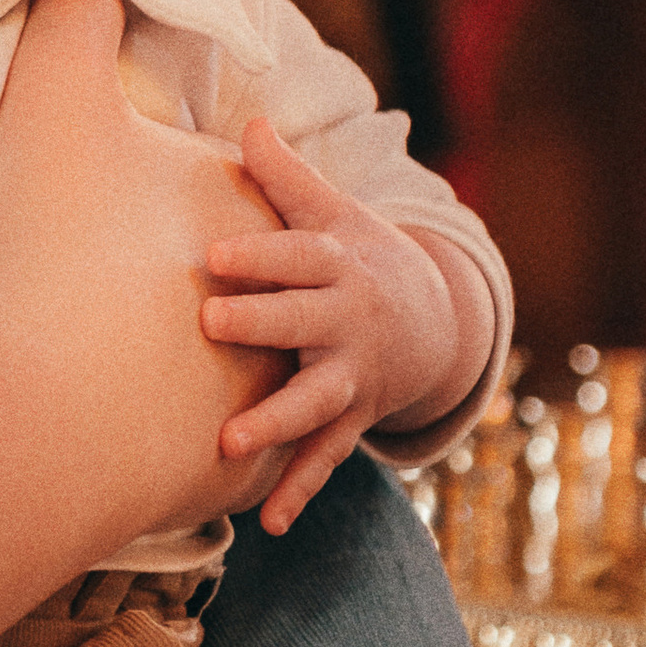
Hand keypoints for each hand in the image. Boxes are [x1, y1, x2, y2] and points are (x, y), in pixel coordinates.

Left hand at [198, 119, 487, 533]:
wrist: (434, 319)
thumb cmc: (358, 255)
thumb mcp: (334, 211)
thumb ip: (286, 176)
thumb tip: (252, 122)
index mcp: (339, 266)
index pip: (297, 257)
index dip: (259, 255)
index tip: (214, 254)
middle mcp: (347, 323)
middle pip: (303, 323)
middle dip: (262, 323)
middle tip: (211, 322)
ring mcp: (352, 377)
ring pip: (316, 402)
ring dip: (276, 423)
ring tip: (230, 443)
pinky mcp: (352, 419)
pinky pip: (325, 459)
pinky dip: (299, 492)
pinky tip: (269, 524)